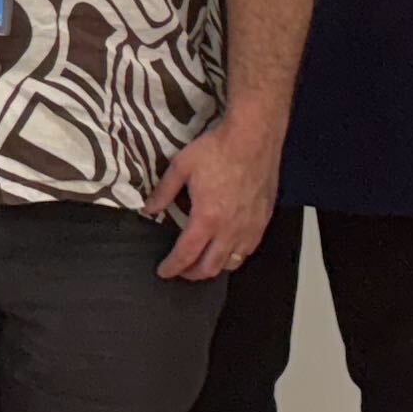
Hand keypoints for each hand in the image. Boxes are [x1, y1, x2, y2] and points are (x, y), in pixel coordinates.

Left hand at [149, 107, 281, 279]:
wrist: (253, 137)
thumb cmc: (216, 150)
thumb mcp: (181, 166)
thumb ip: (164, 191)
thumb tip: (149, 209)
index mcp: (206, 219)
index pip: (186, 255)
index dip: (172, 267)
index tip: (162, 271)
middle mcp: (229, 230)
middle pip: (210, 267)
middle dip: (191, 274)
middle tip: (180, 270)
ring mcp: (249, 228)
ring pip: (232, 263)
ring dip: (214, 267)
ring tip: (202, 261)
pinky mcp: (263, 221)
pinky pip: (248, 250)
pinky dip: (234, 256)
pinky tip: (227, 248)